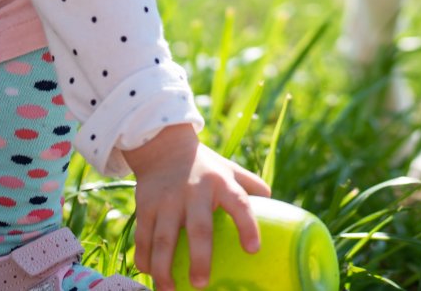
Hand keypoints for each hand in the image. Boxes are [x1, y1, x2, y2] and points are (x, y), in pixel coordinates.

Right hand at [124, 124, 270, 290]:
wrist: (163, 146)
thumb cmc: (205, 166)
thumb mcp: (230, 169)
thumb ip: (251, 185)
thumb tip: (277, 207)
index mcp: (221, 183)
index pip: (239, 202)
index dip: (247, 225)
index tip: (253, 250)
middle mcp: (194, 191)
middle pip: (198, 228)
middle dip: (199, 257)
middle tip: (201, 283)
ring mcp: (167, 200)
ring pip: (163, 238)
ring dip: (164, 267)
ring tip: (169, 290)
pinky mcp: (146, 206)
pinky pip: (143, 237)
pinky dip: (144, 258)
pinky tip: (150, 274)